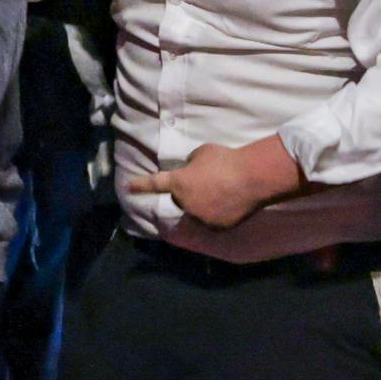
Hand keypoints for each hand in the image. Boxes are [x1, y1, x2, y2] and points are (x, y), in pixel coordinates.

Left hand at [126, 136, 299, 228]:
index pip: (154, 184)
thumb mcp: (202, 153)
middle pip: (180, 199)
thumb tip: (191, 170)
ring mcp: (201, 217)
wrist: (252, 177)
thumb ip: (191, 163)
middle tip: (207, 181)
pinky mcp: (216, 226)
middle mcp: (185, 203)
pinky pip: (211, 220)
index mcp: (178, 183)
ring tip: (223, 191)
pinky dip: (217, 213)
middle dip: (188, 192)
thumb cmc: (226, 159)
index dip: (140, 185)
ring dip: (203, 203)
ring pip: (196, 211)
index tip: (127, 188)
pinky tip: (230, 202)